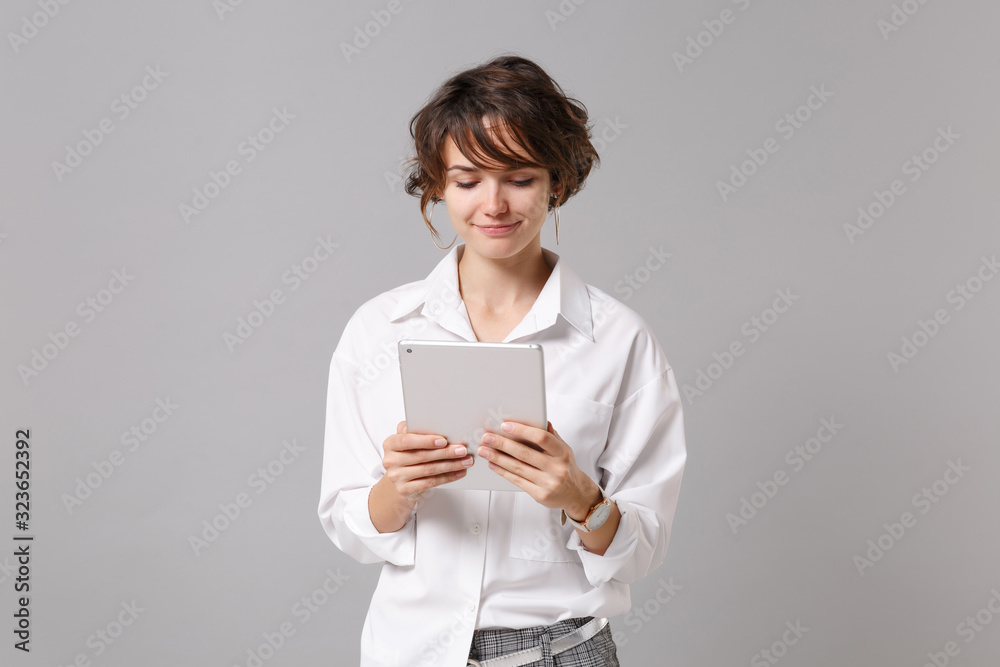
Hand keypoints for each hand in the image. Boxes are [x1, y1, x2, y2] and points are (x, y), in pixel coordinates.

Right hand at [381, 420, 473, 501]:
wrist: (400, 479)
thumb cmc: (408, 454)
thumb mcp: (408, 440)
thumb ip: (415, 431)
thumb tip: (436, 424)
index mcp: (390, 444)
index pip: (407, 440)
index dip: (426, 441)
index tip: (444, 440)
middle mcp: (390, 460)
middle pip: (422, 456)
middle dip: (446, 452)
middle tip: (462, 450)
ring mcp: (396, 477)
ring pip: (429, 470)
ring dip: (451, 465)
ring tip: (466, 461)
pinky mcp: (405, 490)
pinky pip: (430, 482)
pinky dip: (448, 477)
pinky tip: (459, 472)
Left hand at [477, 420, 600, 518]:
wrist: (576, 494)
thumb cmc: (566, 467)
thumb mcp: (564, 449)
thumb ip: (551, 436)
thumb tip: (539, 419)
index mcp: (563, 453)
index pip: (542, 438)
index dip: (522, 431)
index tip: (505, 425)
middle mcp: (557, 468)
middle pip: (525, 453)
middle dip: (503, 444)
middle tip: (487, 437)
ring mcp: (549, 483)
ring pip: (518, 468)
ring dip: (498, 458)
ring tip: (484, 450)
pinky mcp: (540, 495)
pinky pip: (517, 481)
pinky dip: (503, 471)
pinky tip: (493, 464)